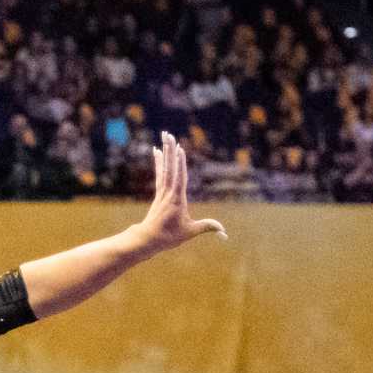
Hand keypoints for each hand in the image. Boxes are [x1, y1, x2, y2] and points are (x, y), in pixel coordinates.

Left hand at [133, 132, 226, 256]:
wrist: (148, 239)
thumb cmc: (169, 236)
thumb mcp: (190, 232)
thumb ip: (207, 227)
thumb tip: (223, 231)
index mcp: (177, 199)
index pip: (179, 177)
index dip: (179, 163)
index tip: (179, 149)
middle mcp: (168, 192)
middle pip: (170, 168)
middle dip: (170, 150)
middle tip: (168, 134)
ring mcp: (162, 192)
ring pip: (164, 168)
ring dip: (165, 151)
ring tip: (164, 137)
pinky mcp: (160, 193)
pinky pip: (160, 174)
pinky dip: (159, 162)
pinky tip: (157, 151)